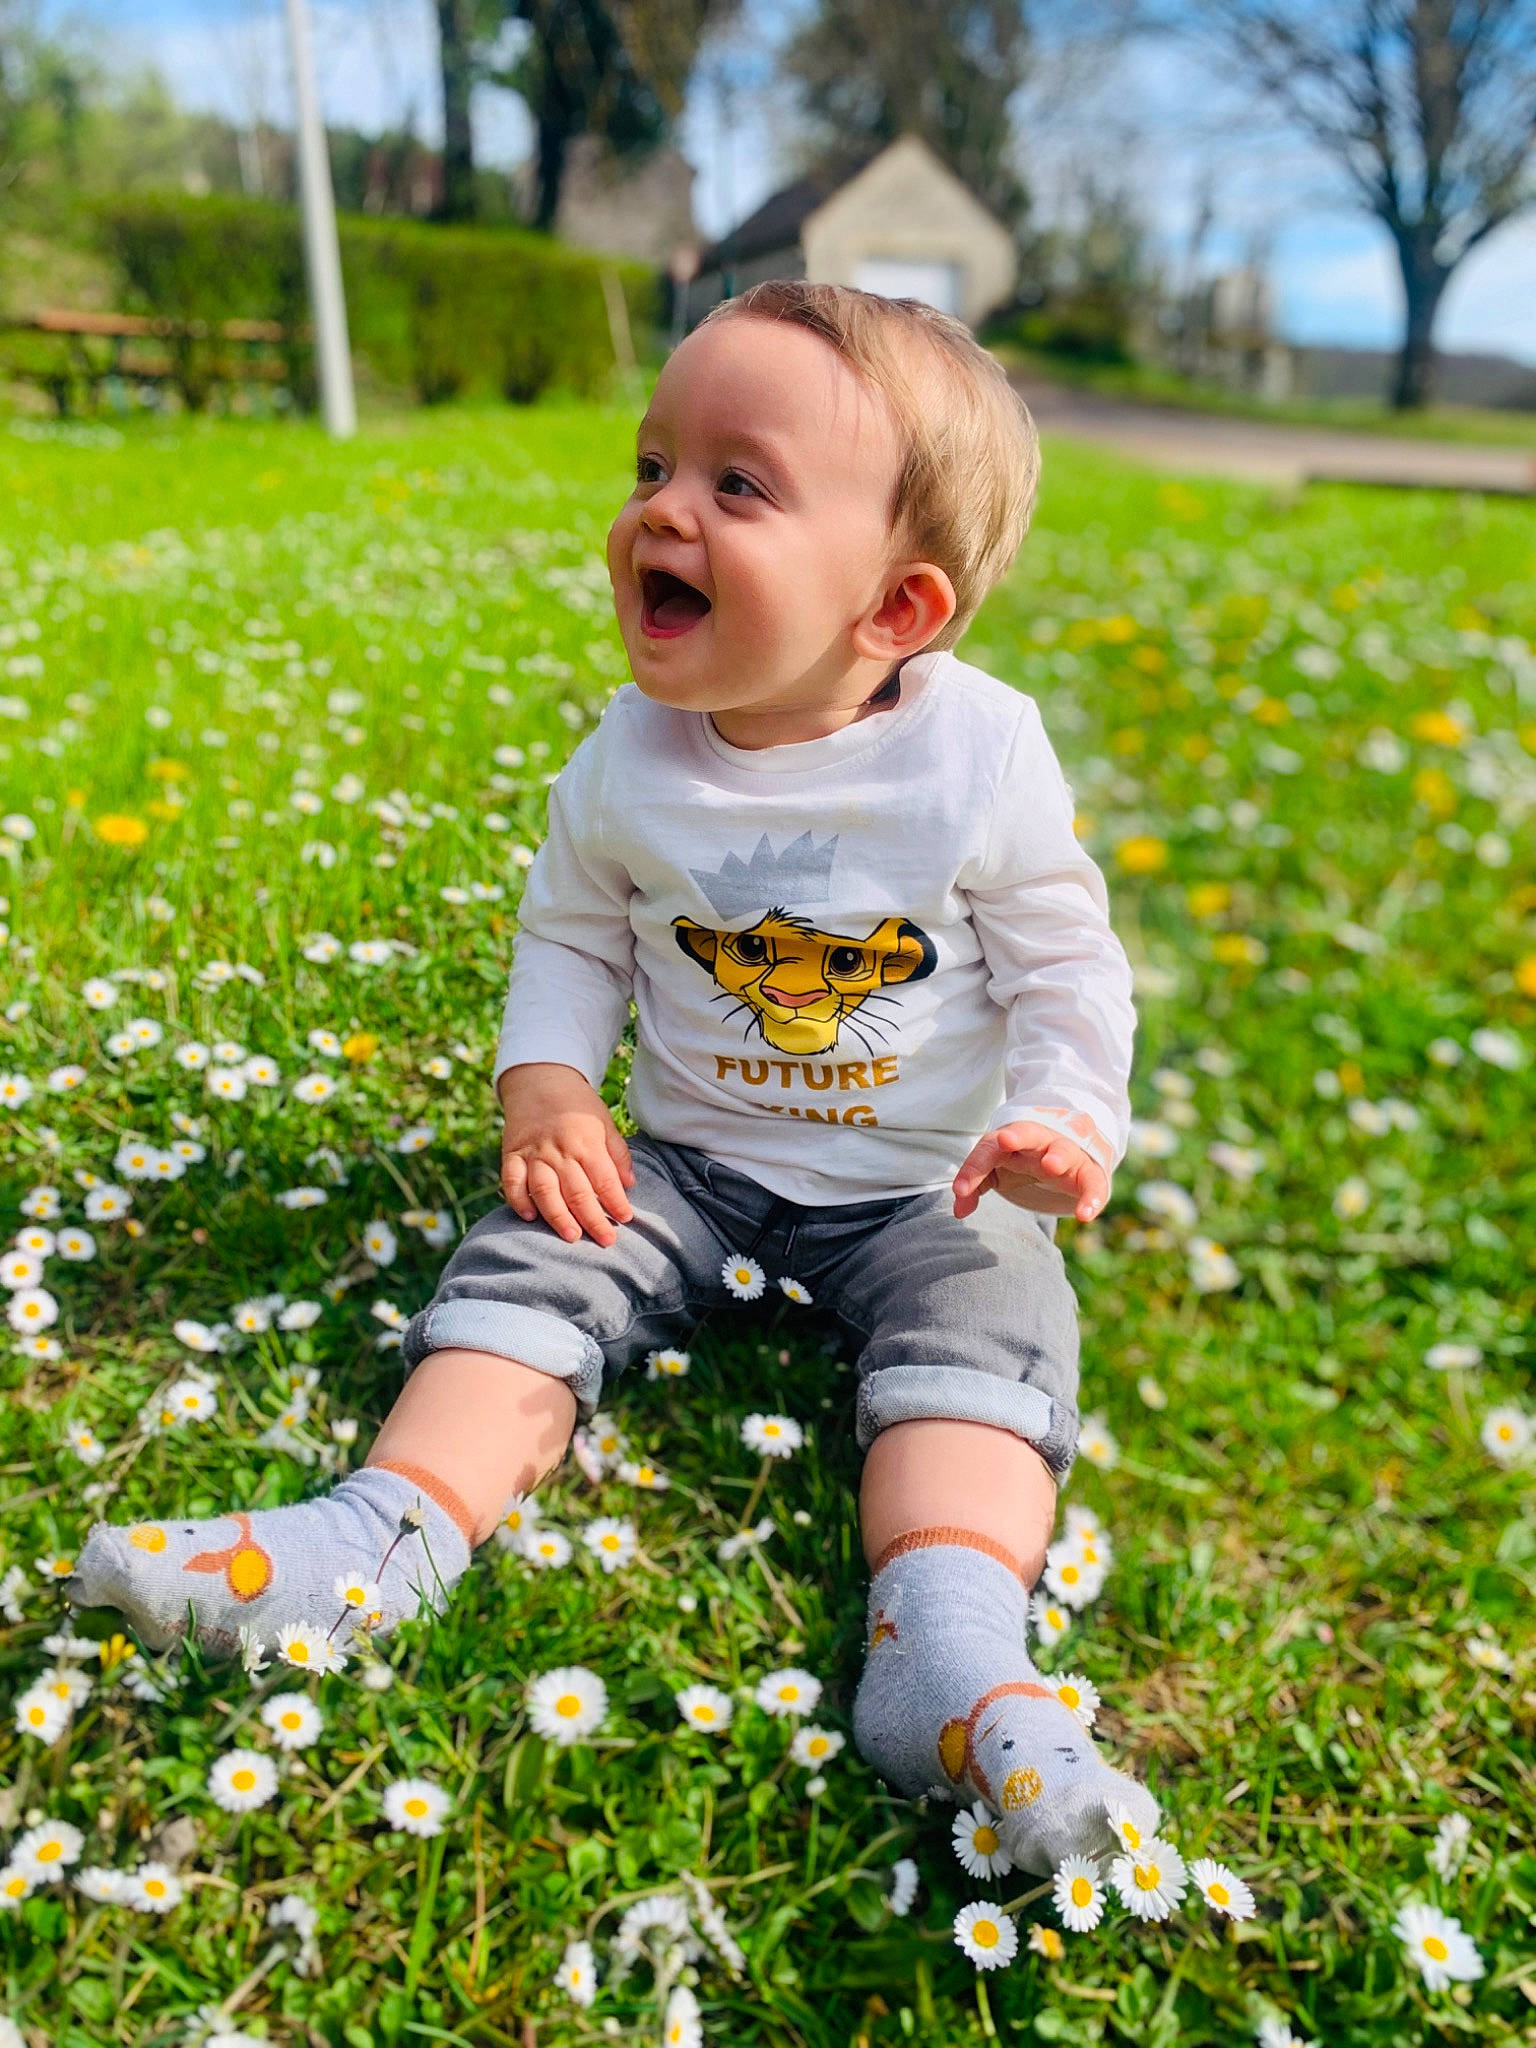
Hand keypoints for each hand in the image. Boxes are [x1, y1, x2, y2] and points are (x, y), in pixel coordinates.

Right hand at [499, 1062, 634, 1246]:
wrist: (540, 1079)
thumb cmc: (578, 1105)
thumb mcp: (605, 1122)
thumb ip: (618, 1153)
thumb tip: (629, 1184)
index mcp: (587, 1141)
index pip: (605, 1180)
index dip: (617, 1202)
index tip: (626, 1219)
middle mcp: (560, 1150)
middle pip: (578, 1192)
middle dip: (594, 1220)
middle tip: (607, 1241)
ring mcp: (534, 1153)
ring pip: (545, 1191)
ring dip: (558, 1217)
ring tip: (572, 1237)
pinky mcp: (512, 1155)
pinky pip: (512, 1182)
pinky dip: (518, 1201)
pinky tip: (530, 1217)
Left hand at [952, 1120, 1108, 1222]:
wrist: (1067, 1150)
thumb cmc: (1023, 1159)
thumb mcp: (997, 1170)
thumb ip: (975, 1186)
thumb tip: (959, 1210)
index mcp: (1012, 1139)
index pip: (989, 1147)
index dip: (973, 1167)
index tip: (960, 1191)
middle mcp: (1040, 1141)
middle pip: (1029, 1132)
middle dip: (1018, 1135)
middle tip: (1006, 1140)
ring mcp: (1067, 1154)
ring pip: (1064, 1149)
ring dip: (1057, 1155)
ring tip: (1051, 1165)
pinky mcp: (1089, 1172)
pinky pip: (1093, 1182)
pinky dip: (1091, 1197)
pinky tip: (1085, 1215)